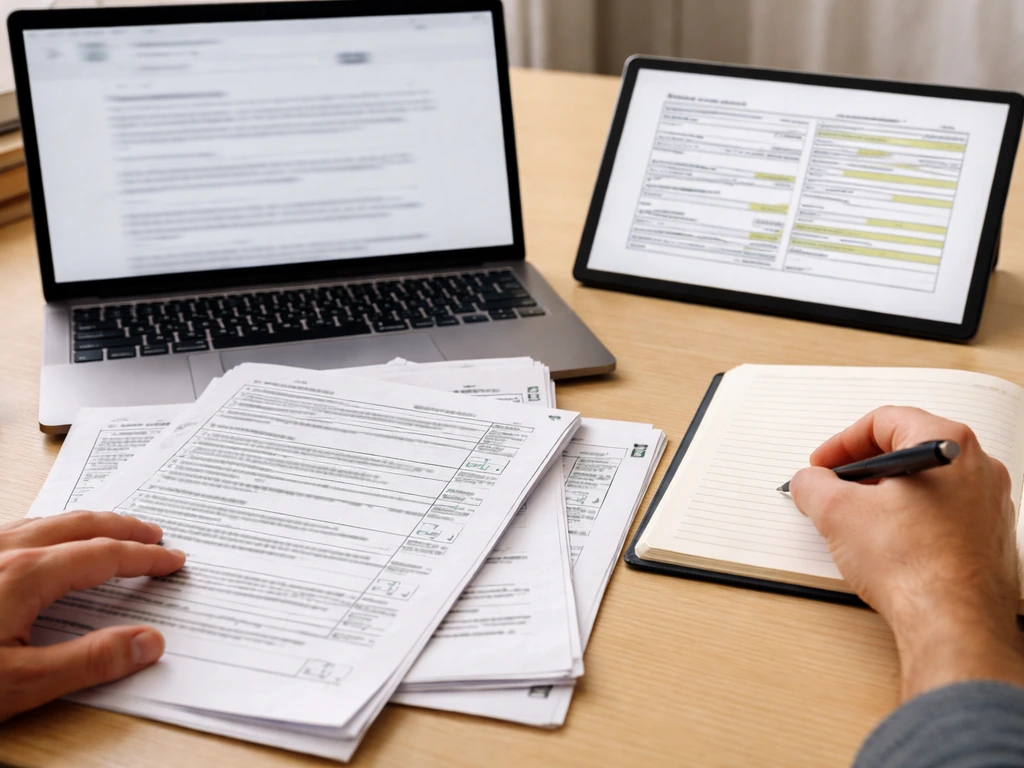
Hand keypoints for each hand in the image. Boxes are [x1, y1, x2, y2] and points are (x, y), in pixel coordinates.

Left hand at [0, 511, 185, 721]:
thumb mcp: (18, 685)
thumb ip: (89, 662)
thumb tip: (148, 643)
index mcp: (26, 575)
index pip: (105, 556)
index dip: (145, 558)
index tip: (173, 561)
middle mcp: (3, 551)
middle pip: (80, 524)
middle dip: (124, 526)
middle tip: (156, 533)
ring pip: (47, 519)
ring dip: (89, 521)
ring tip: (112, 529)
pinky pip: (19, 526)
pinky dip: (53, 526)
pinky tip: (47, 539)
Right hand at [789, 406, 1023, 700]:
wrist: (954, 623)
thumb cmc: (915, 567)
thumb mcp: (837, 513)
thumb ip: (813, 486)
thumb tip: (809, 482)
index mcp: (947, 445)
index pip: (884, 421)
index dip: (842, 443)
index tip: (822, 465)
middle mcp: (978, 468)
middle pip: (908, 450)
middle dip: (863, 468)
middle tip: (835, 488)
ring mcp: (990, 504)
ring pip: (927, 483)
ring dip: (886, 494)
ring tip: (856, 520)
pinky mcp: (990, 538)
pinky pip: (944, 513)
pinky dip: (911, 518)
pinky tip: (888, 544)